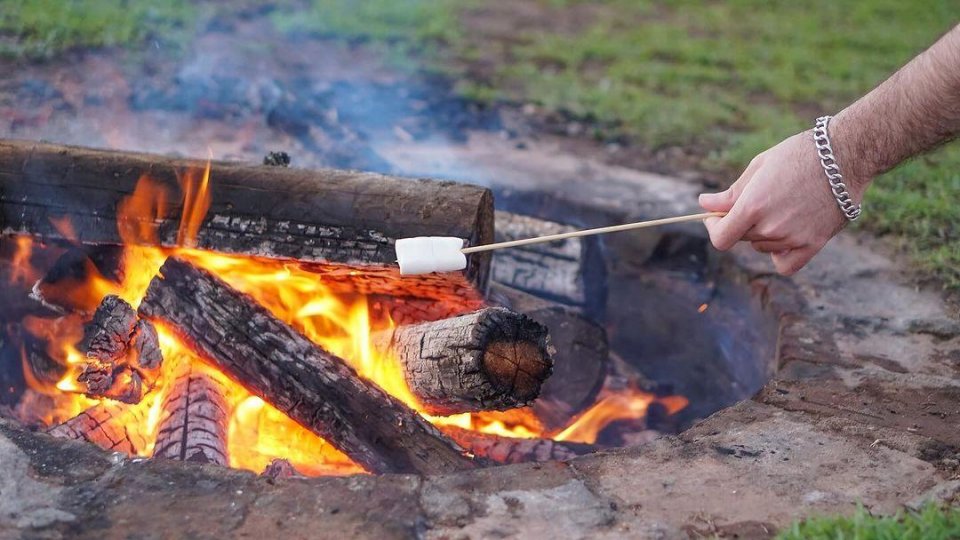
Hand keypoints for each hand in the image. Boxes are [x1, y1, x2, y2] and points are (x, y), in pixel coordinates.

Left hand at [698, 131, 863, 274]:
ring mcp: (792, 239)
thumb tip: (705, 205)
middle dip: (742, 222)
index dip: (713, 229)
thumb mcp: (759, 166)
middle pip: (743, 238)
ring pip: (763, 247)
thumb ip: (731, 193)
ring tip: (782, 206)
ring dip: (763, 234)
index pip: (721, 238)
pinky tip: (784, 237)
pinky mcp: (814, 245)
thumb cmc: (799, 154)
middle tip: (759, 200)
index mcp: (753, 206)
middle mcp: (771, 227)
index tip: (714, 219)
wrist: (845, 154)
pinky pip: (785, 265)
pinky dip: (780, 255)